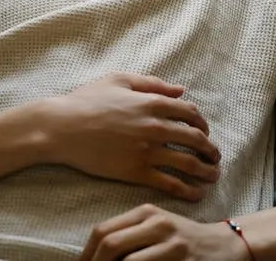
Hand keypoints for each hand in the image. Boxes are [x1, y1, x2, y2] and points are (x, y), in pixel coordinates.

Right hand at [44, 73, 220, 200]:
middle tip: (214, 157)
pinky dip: (188, 191)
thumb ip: (151, 83)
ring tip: (213, 176)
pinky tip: (196, 194)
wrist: (61, 128)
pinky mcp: (136, 172)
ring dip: (207, 171)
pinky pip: (171, 184)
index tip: (204, 131)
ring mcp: (147, 151)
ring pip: (189, 164)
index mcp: (152, 102)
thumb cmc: (86, 101)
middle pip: (196, 139)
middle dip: (211, 149)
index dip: (202, 123)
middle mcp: (155, 127)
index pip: (191, 113)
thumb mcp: (118, 80)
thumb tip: (180, 90)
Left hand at [79, 204, 250, 260]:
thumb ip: (128, 236)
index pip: (103, 231)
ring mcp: (172, 244)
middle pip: (110, 245)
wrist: (226, 245)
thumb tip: (94, 255)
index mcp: (145, 212)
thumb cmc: (183, 238)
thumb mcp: (156, 227)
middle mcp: (157, 224)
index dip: (86, 254)